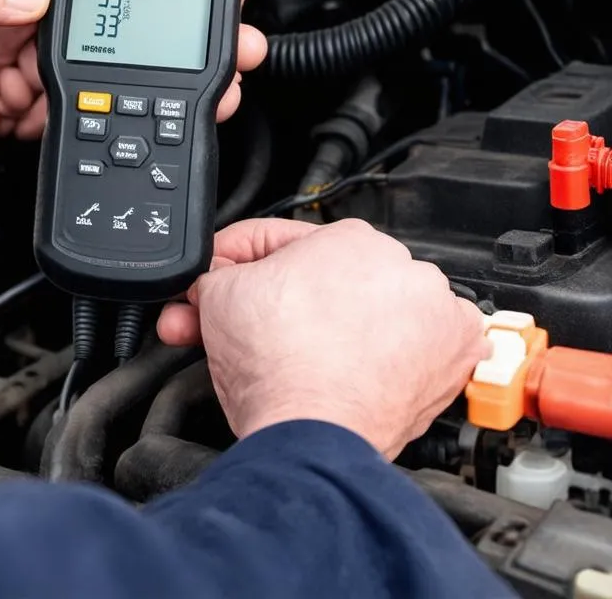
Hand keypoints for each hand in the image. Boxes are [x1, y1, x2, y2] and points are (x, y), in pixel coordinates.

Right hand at [161, 218, 489, 458]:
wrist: (310, 435)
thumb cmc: (277, 367)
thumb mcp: (219, 293)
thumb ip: (219, 269)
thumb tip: (218, 273)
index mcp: (347, 237)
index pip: (279, 240)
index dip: (237, 263)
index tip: (221, 282)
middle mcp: (401, 268)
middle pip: (324, 280)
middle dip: (278, 301)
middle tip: (246, 328)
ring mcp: (434, 315)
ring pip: (370, 311)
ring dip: (336, 326)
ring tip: (301, 354)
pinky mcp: (453, 363)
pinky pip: (416, 348)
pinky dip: (390, 357)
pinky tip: (357, 367)